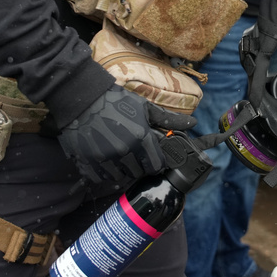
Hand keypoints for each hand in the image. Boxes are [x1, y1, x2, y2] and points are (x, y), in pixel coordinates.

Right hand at [58, 85, 196, 186]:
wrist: (82, 98)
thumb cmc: (116, 101)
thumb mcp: (145, 107)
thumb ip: (169, 119)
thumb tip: (194, 123)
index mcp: (142, 138)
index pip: (157, 166)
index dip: (155, 162)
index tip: (150, 156)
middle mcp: (125, 151)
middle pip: (138, 173)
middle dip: (138, 166)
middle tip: (132, 153)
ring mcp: (106, 159)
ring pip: (120, 178)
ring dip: (120, 170)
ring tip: (117, 154)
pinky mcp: (88, 164)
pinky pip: (100, 178)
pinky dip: (103, 172)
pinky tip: (102, 158)